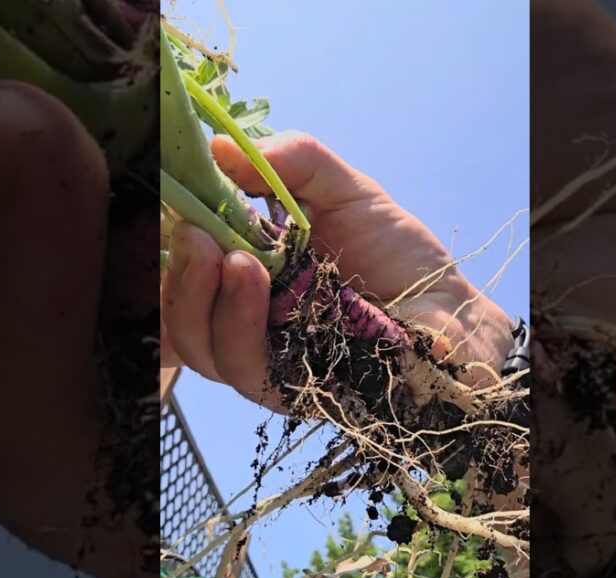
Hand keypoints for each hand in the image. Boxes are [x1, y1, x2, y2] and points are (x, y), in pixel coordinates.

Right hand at [161, 131, 514, 411]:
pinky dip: (244, 327)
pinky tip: (255, 282)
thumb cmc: (398, 256)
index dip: (160, 253)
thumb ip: (289, 163)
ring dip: (206, 301)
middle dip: (177, 279)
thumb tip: (217, 145)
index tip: (164, 208)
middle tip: (191, 235)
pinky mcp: (301, 394)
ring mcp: (272, 366)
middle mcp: (248, 330)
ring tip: (230, 257)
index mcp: (246, 285)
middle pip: (182, 322)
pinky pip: (254, 375)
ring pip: (208, 352)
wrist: (456, 309)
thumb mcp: (342, 191)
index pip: (180, 280)